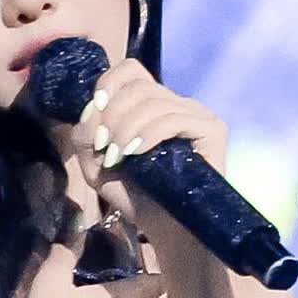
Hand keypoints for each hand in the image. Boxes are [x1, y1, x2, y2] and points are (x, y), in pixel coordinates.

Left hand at [69, 59, 227, 204]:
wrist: (166, 229)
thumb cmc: (134, 196)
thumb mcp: (95, 164)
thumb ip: (86, 134)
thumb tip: (93, 108)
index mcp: (150, 104)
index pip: (130, 69)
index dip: (107, 84)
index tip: (95, 113)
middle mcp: (176, 103)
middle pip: (138, 85)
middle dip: (112, 115)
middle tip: (105, 148)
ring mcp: (196, 114)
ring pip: (153, 101)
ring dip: (125, 129)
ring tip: (118, 157)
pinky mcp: (212, 130)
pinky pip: (173, 119)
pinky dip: (147, 135)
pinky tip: (136, 154)